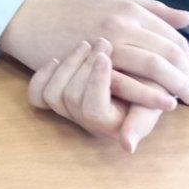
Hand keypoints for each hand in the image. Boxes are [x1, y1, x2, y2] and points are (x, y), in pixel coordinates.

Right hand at [0, 0, 188, 109]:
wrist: (34, 22)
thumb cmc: (75, 12)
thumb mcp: (113, 0)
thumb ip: (150, 9)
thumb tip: (187, 19)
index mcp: (129, 9)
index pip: (171, 35)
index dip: (187, 57)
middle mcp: (121, 23)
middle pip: (168, 51)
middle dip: (185, 75)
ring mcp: (107, 42)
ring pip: (152, 66)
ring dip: (173, 86)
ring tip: (182, 101)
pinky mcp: (92, 62)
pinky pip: (126, 82)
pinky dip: (147, 95)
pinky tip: (158, 104)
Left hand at [28, 39, 166, 151]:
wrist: (139, 82)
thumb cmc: (150, 95)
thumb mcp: (152, 106)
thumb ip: (142, 122)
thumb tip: (128, 146)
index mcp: (109, 126)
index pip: (93, 109)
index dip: (96, 82)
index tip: (105, 57)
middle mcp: (85, 122)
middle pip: (71, 96)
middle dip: (85, 66)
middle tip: (103, 42)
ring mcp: (68, 110)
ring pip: (53, 93)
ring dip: (69, 64)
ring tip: (86, 44)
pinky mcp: (56, 97)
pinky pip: (37, 93)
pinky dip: (43, 75)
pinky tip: (56, 59)